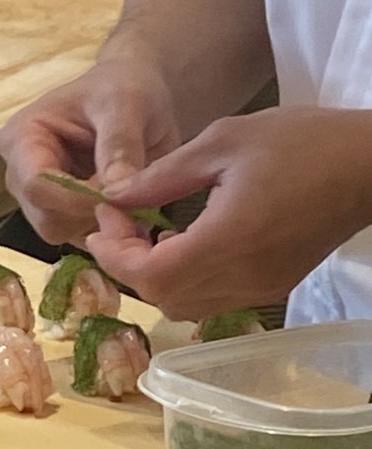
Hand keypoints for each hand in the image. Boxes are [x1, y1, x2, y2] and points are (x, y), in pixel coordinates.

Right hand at [0, 56, 180, 248]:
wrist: (136, 96)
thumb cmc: (124, 89)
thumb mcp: (126, 103)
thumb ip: (120, 145)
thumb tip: (117, 191)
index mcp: (21, 139)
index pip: (36, 185)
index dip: (78, 198)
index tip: (121, 193)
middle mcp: (21, 176)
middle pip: (48, 219)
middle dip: (93, 212)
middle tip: (133, 191)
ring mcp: (40, 201)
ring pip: (66, 234)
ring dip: (104, 223)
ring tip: (133, 191)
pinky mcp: (64, 218)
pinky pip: (84, 239)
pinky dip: (111, 229)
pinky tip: (130, 203)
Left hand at [86, 106, 371, 319]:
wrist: (368, 166)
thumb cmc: (300, 142)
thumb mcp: (222, 142)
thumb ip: (161, 176)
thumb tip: (113, 196)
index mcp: (228, 240)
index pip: (150, 276)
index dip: (115, 255)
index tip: (103, 221)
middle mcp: (242, 278)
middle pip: (162, 298)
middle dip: (127, 266)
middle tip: (117, 225)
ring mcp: (258, 290)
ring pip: (183, 307)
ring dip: (154, 278)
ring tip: (147, 235)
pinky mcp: (270, 289)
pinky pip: (210, 302)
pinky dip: (183, 282)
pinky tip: (183, 246)